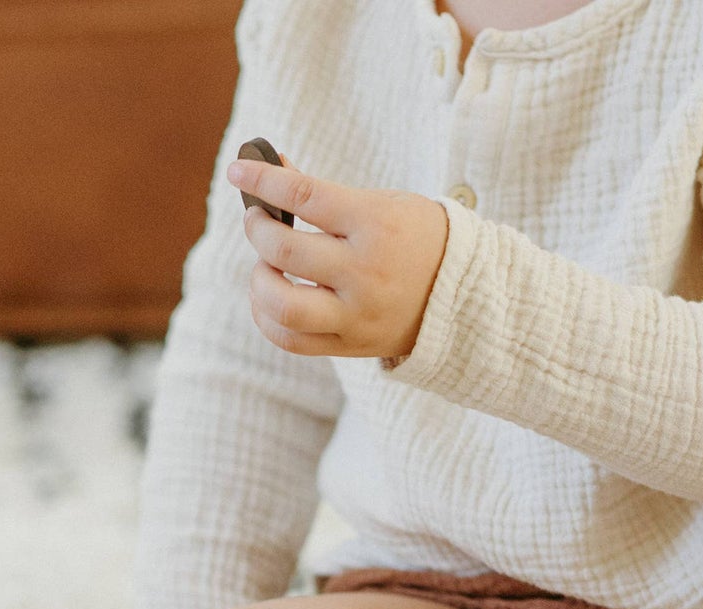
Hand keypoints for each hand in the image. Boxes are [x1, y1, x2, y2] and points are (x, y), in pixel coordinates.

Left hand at [226, 155, 449, 359]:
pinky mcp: (349, 345)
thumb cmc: (415, 239)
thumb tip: (270, 168)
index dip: (263, 180)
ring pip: (282, 304)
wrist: (464, 294)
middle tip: (256, 220)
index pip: (305, 196)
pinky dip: (266, 317)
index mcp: (377, 225)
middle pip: (285, 250)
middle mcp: (366, 272)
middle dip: (258, 230)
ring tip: (264, 265)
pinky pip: (289, 339)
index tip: (238, 170)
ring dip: (258, 280)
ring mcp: (356, 314)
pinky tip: (267, 298)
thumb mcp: (380, 204)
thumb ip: (323, 193)